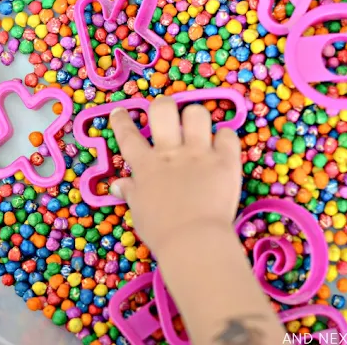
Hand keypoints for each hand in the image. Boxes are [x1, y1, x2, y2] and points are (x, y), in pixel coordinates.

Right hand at [108, 96, 241, 256]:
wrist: (194, 241)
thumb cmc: (161, 232)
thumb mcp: (139, 212)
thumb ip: (131, 193)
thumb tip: (119, 185)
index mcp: (147, 166)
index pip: (128, 135)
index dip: (121, 120)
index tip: (119, 112)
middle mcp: (171, 153)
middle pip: (163, 110)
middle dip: (162, 106)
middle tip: (165, 116)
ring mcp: (199, 154)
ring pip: (196, 114)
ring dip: (195, 118)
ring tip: (196, 129)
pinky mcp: (225, 161)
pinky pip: (227, 135)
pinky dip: (225, 139)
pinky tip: (222, 147)